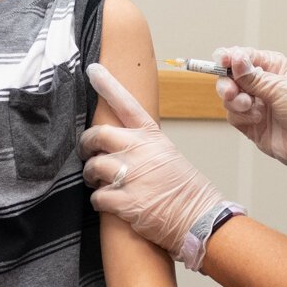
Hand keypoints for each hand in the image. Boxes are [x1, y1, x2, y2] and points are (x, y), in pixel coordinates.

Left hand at [80, 63, 227, 269]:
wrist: (200, 217)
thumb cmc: (185, 188)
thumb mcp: (167, 155)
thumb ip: (142, 146)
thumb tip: (116, 144)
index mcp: (152, 137)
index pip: (126, 103)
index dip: (107, 85)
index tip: (92, 69)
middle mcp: (140, 152)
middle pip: (97, 135)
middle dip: (86, 145)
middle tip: (87, 153)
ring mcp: (132, 176)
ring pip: (93, 167)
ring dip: (91, 177)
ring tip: (99, 183)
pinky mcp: (126, 202)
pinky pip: (97, 197)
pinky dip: (99, 201)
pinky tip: (109, 203)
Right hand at [213, 46, 286, 193]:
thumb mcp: (283, 88)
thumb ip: (254, 77)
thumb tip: (235, 60)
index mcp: (276, 68)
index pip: (246, 57)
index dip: (231, 57)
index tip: (222, 60)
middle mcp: (265, 85)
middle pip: (232, 76)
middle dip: (228, 82)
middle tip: (231, 91)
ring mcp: (258, 105)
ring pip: (231, 97)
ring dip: (235, 100)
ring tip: (248, 105)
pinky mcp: (253, 125)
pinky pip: (234, 115)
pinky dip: (240, 116)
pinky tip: (256, 119)